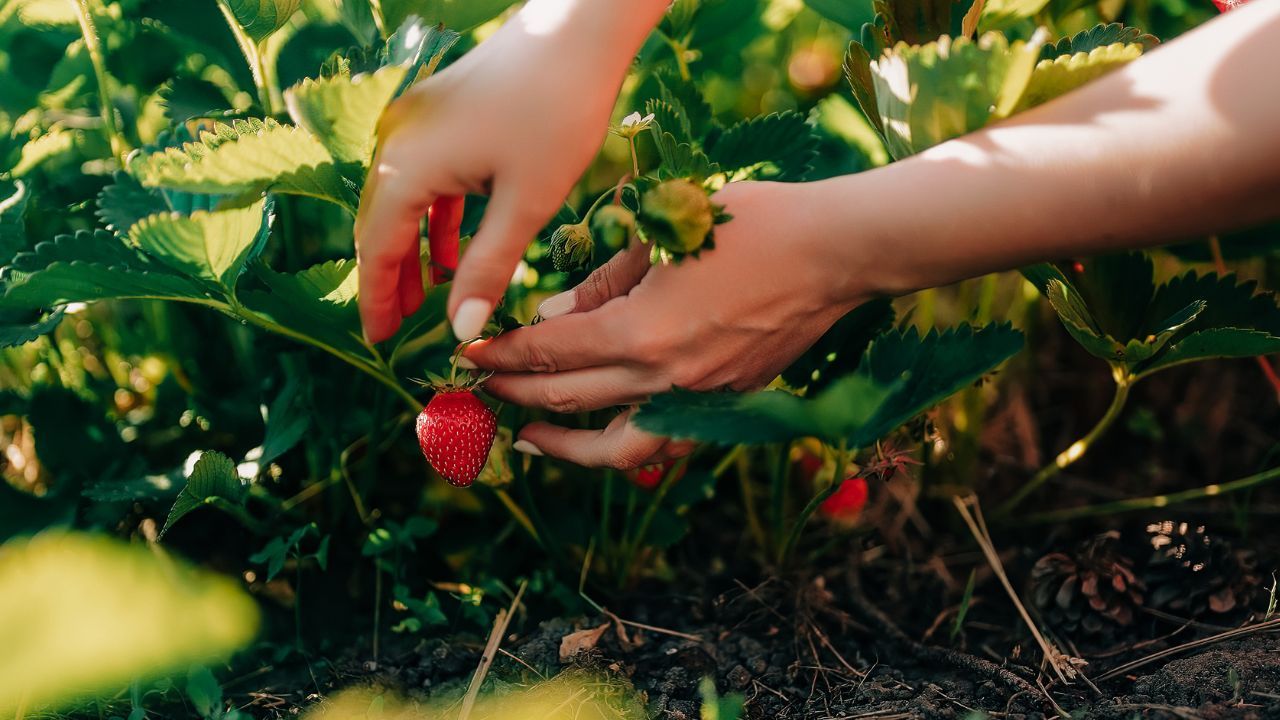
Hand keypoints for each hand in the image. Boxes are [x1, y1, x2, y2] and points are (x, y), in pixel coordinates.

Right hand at [354, 0, 668, 342]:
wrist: (576, 30)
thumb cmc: (556, 113)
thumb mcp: (526, 203)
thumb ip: (488, 269)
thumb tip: (461, 330)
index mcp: (406, 167)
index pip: (377, 249)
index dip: (377, 300)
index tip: (380, 344)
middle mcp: (397, 143)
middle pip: (379, 226)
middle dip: (390, 280)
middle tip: (401, 332)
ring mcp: (415, 124)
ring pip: (401, 202)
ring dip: (412, 251)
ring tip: (428, 299)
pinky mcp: (440, 114)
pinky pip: (424, 178)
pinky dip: (433, 218)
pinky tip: (454, 251)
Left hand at [461, 181, 873, 467]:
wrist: (837, 252)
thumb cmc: (754, 223)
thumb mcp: (664, 233)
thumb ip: (601, 281)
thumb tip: (551, 316)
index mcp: (642, 331)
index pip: (548, 353)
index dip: (501, 354)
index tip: (468, 353)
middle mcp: (666, 379)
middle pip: (568, 399)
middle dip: (513, 393)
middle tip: (479, 388)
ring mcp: (700, 401)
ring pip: (617, 449)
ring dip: (564, 446)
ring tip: (528, 437)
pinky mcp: (727, 405)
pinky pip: (665, 444)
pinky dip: (628, 448)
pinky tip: (608, 435)